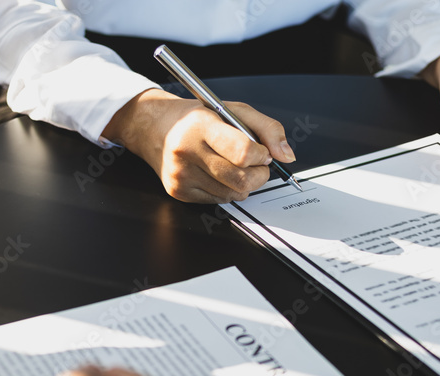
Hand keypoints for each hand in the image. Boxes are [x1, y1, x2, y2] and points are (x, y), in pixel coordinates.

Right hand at [103, 88, 294, 203]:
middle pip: (241, 180)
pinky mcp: (179, 192)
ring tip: (234, 166)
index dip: (260, 156)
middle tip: (257, 164)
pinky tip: (217, 174)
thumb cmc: (195, 118)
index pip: (242, 152)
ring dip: (244, 184)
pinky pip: (219, 201)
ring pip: (233, 194)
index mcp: (200, 125)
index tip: (262, 152)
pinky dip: (227, 190)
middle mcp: (187, 151)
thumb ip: (266, 129)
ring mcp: (181, 175)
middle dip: (259, 175)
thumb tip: (286, 155)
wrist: (154, 129)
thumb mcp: (232, 110)